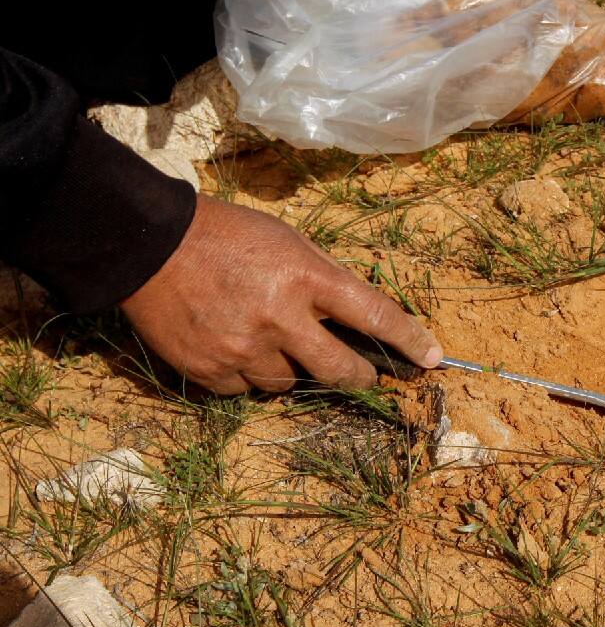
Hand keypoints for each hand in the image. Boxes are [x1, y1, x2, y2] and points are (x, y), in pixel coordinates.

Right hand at [121, 195, 441, 393]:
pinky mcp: (208, 370)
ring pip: (289, 384)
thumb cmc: (229, 235)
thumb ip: (325, 278)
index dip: (410, 340)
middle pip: (340, 370)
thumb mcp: (289, 242)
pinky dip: (247, 376)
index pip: (374, 315)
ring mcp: (242, 349)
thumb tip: (362, 315)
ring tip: (268, 339)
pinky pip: (245, 391)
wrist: (148, 245)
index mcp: (306, 278)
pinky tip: (234, 347)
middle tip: (362, 373)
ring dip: (291, 369)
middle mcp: (280, 318)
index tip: (434, 359)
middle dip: (359, 376)